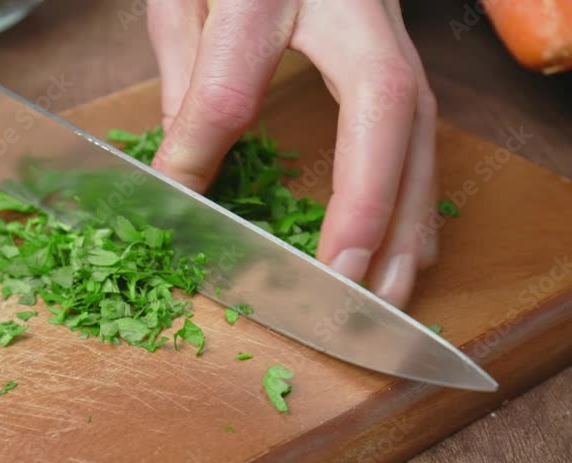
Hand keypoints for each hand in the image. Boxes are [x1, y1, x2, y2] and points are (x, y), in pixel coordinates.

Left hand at [147, 0, 437, 307]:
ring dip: (409, 218)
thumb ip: (185, 73)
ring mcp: (387, 22)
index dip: (199, 148)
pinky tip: (411, 247)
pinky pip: (427, 126)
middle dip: (368, 203)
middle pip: (383, 103)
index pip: (231, 79)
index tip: (176, 204)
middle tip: (346, 283)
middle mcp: (351, 2)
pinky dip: (420, 196)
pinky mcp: (401, 44)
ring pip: (423, 124)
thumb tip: (183, 167)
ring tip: (388, 292)